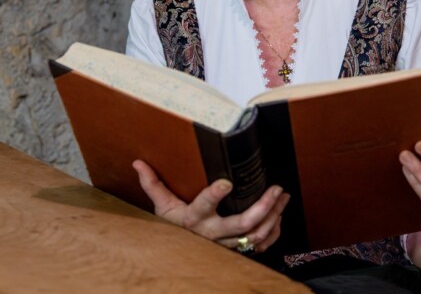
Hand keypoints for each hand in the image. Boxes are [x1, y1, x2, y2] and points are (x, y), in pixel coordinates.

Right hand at [132, 159, 289, 252]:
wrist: (178, 257)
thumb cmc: (172, 229)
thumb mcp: (161, 208)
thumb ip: (153, 185)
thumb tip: (138, 162)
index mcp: (193, 220)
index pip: (203, 206)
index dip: (214, 195)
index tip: (226, 182)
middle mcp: (212, 234)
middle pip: (241, 224)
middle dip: (262, 207)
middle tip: (275, 189)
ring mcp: (227, 245)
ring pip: (255, 235)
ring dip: (273, 216)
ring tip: (282, 197)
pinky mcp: (237, 251)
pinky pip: (260, 246)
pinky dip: (273, 231)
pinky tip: (279, 215)